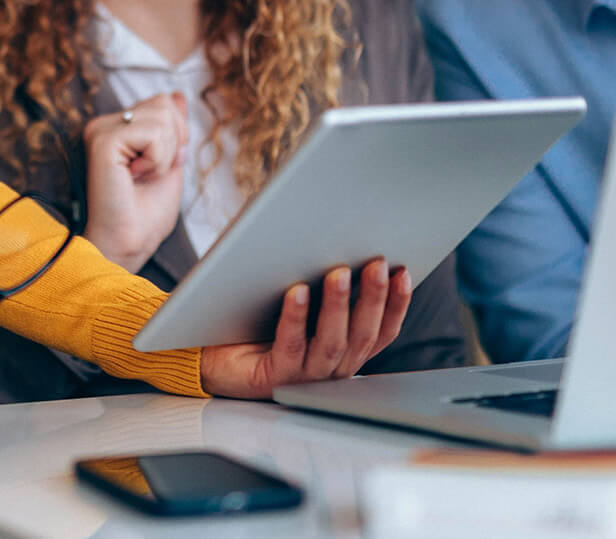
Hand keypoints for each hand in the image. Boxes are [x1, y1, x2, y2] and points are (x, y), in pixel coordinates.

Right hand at [83, 92, 188, 271]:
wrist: (129, 244)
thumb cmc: (144, 215)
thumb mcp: (170, 161)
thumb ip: (173, 129)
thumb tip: (178, 96)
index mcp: (116, 128)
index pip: (162, 103)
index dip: (175, 136)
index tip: (155, 168)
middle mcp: (104, 124)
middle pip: (164, 104)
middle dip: (172, 143)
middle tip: (149, 173)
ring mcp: (101, 130)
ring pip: (162, 117)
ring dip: (164, 154)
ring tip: (141, 176)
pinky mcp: (103, 141)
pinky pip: (153, 133)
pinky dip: (157, 160)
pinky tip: (135, 176)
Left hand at [199, 258, 411, 397]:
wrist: (212, 354)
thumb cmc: (257, 322)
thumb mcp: (299, 301)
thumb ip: (323, 284)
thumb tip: (341, 239)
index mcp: (344, 351)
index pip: (381, 331)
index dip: (396, 304)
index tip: (403, 271)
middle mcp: (330, 368)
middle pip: (362, 335)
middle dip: (373, 298)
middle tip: (377, 263)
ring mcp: (304, 375)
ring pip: (331, 342)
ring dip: (338, 306)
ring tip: (339, 272)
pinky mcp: (274, 376)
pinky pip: (290, 345)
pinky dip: (296, 317)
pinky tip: (296, 291)